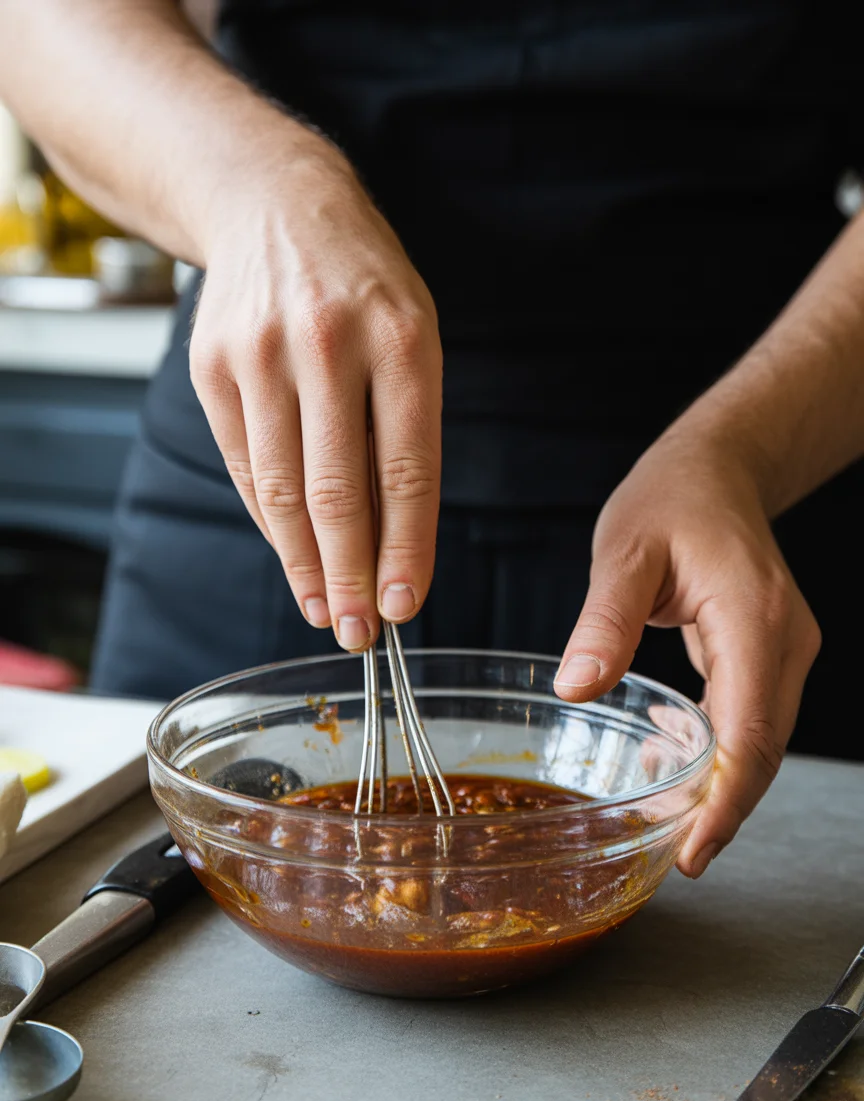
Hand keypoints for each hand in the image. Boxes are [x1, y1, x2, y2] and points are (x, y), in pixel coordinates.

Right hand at [189, 140, 441, 650]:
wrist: (272, 203)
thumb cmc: (362, 282)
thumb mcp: (414, 334)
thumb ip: (407, 429)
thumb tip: (394, 541)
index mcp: (402, 338)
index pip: (407, 470)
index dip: (406, 549)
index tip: (406, 604)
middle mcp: (329, 345)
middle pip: (338, 490)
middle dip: (350, 574)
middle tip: (361, 632)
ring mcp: (261, 354)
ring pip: (283, 488)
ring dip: (304, 562)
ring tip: (324, 609)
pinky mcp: (213, 368)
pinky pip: (245, 466)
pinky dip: (272, 521)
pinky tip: (292, 555)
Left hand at [553, 427, 820, 876]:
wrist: (716, 471)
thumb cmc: (671, 499)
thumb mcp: (622, 550)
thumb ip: (604, 619)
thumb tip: (578, 685)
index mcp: (753, 617)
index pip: (751, 730)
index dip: (726, 799)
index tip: (694, 848)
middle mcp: (785, 640)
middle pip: (764, 749)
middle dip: (723, 809)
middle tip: (674, 856)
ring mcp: (784, 649)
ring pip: (762, 740)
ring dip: (721, 785)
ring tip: (666, 822)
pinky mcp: (769, 653)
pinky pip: (750, 718)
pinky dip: (720, 753)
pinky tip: (675, 766)